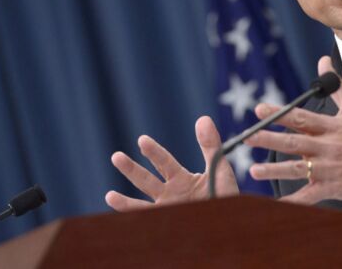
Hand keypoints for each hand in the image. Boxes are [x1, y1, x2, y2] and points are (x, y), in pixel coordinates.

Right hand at [105, 116, 238, 211]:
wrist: (231, 223)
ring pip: (141, 204)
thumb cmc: (226, 196)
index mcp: (181, 179)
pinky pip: (148, 222)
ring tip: (109, 196)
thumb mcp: (219, 169)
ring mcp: (167, 210)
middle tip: (116, 157)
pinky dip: (134, 221)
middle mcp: (170, 194)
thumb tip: (203, 118)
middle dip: (131, 170)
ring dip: (125, 202)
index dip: (153, 152)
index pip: (164, 162)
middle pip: (147, 180)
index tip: (142, 140)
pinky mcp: (167, 224)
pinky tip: (123, 221)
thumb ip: (211, 145)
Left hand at [244, 56, 341, 203]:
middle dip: (269, 139)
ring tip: (254, 169)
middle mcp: (329, 147)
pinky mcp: (333, 187)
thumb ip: (336, 85)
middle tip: (247, 136)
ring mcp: (330, 169)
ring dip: (274, 169)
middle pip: (294, 142)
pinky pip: (310, 195)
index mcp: (332, 127)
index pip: (301, 118)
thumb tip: (324, 61)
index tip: (259, 109)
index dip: (279, 114)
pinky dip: (294, 200)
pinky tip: (277, 203)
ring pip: (298, 168)